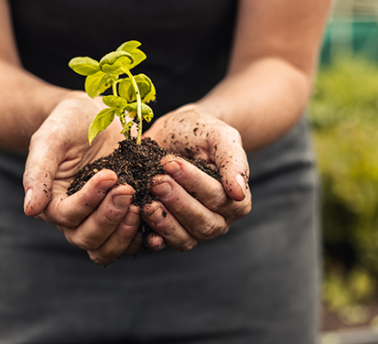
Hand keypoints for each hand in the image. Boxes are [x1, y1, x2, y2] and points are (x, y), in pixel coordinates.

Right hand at [23, 95, 142, 264]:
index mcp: (52, 202)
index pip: (67, 216)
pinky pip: (132, 241)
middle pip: (87, 239)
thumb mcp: (49, 139)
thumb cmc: (68, 123)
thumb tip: (30, 210)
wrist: (95, 115)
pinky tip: (157, 216)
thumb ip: (37, 172)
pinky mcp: (124, 217)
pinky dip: (144, 236)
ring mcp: (101, 221)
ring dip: (125, 233)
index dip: (88, 200)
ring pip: (107, 249)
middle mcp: (75, 219)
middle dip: (109, 218)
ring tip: (141, 205)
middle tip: (127, 189)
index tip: (109, 174)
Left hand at [140, 105, 251, 250]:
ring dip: (164, 222)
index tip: (171, 164)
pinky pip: (163, 244)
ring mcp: (193, 230)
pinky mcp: (169, 233)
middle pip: (203, 222)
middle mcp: (218, 220)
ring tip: (145, 203)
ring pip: (184, 238)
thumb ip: (233, 160)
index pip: (218, 197)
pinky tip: (139, 224)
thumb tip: (238, 192)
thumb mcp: (219, 135)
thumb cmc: (200, 132)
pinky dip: (152, 237)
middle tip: (156, 181)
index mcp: (237, 200)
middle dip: (177, 202)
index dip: (194, 183)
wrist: (174, 133)